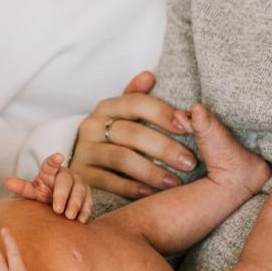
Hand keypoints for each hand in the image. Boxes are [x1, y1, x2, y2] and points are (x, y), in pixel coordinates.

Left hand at [3, 154, 92, 221]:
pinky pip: (88, 202)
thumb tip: (7, 181)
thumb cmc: (45, 193)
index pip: (51, 164)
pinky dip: (85, 211)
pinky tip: (81, 220)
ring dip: (75, 204)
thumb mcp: (33, 191)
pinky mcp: (88, 195)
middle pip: (65, 181)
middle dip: (62, 195)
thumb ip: (22, 187)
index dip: (54, 160)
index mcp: (51, 171)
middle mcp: (66, 175)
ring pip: (79, 192)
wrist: (61, 200)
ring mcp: (79, 184)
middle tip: (57, 209)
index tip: (59, 157)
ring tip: (69, 216)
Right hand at [69, 70, 197, 199]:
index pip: (137, 103)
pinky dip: (132, 188)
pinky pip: (108, 181)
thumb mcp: (123, 116)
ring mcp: (85, 151)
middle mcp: (92, 126)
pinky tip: (152, 194)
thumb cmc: (113, 138)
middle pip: (131, 133)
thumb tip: (148, 76)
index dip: (163, 113)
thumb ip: (137, 97)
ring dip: (151, 171)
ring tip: (175, 183)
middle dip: (164, 148)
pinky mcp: (81, 176)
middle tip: (190, 162)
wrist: (80, 165)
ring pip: (121, 158)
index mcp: (108, 107)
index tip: (188, 126)